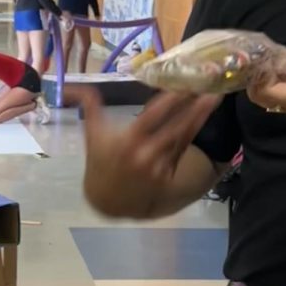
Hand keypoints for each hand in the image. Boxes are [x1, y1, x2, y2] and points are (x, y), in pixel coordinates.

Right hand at [78, 87, 221, 216]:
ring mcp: (160, 166)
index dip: (171, 100)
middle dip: (194, 106)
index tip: (185, 84)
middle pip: (176, 126)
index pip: (153, 115)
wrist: (107, 200)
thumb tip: (72, 87)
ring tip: (213, 99)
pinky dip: (192, 132)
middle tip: (211, 87)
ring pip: (183, 137)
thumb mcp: (92, 133)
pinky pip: (182, 150)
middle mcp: (146, 153)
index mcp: (128, 140)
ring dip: (199, 117)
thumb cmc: (99, 162)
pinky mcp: (168, 174)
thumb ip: (88, 106)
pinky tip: (202, 117)